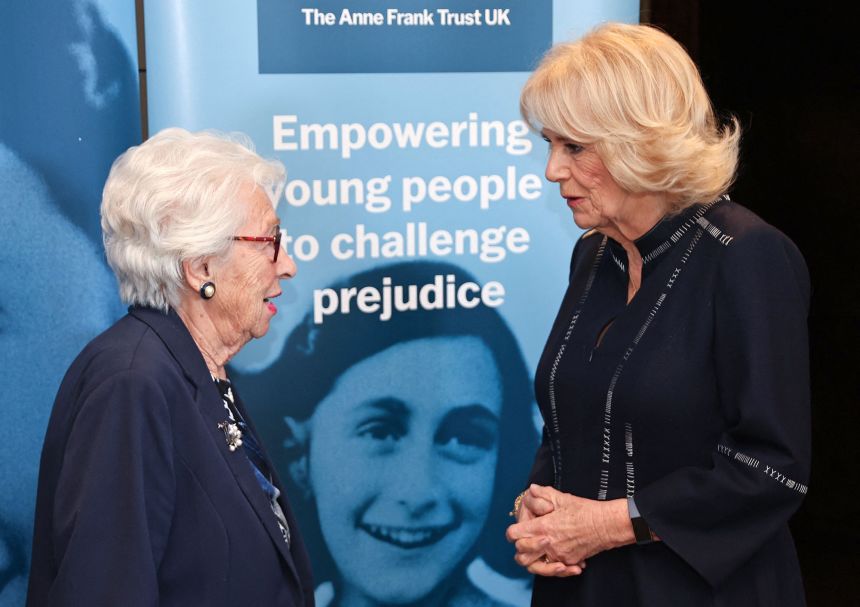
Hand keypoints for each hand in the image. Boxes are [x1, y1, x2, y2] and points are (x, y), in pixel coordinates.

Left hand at [506, 485, 632, 575]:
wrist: (606, 525)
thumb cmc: (585, 510)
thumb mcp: (562, 498)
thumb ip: (544, 493)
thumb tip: (532, 489)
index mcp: (542, 527)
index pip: (514, 534)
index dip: (513, 532)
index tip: (518, 529)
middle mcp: (547, 544)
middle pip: (520, 555)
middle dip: (521, 548)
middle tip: (528, 540)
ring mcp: (558, 555)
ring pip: (535, 567)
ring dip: (534, 563)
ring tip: (539, 555)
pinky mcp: (569, 561)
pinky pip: (555, 569)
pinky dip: (554, 566)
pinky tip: (559, 558)